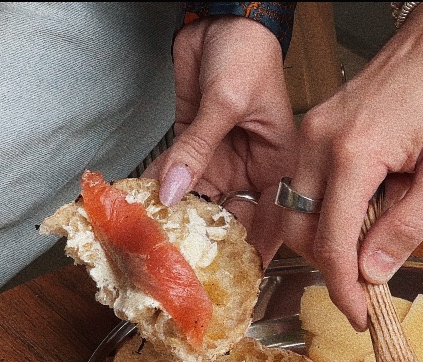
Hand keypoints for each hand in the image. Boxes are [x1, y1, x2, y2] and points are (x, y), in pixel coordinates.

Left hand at [146, 16, 296, 262]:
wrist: (224, 20)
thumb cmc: (249, 55)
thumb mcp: (227, 103)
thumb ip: (197, 148)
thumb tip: (175, 190)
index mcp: (281, 165)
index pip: (271, 218)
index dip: (254, 248)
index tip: (233, 276)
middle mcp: (252, 168)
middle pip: (230, 213)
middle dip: (206, 236)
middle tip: (182, 260)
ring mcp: (221, 157)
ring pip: (197, 196)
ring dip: (175, 212)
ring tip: (154, 235)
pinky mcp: (194, 144)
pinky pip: (176, 172)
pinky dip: (157, 184)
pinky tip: (141, 201)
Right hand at [277, 3, 422, 328]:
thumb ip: (410, 223)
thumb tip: (376, 271)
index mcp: (353, 151)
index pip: (332, 243)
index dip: (345, 290)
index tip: (363, 317)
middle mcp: (322, 138)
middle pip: (302, 228)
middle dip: (331, 267)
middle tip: (369, 295)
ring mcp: (318, 127)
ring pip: (299, 205)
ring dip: (328, 238)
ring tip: (373, 253)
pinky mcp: (324, 122)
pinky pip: (310, 180)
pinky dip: (330, 209)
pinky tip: (367, 217)